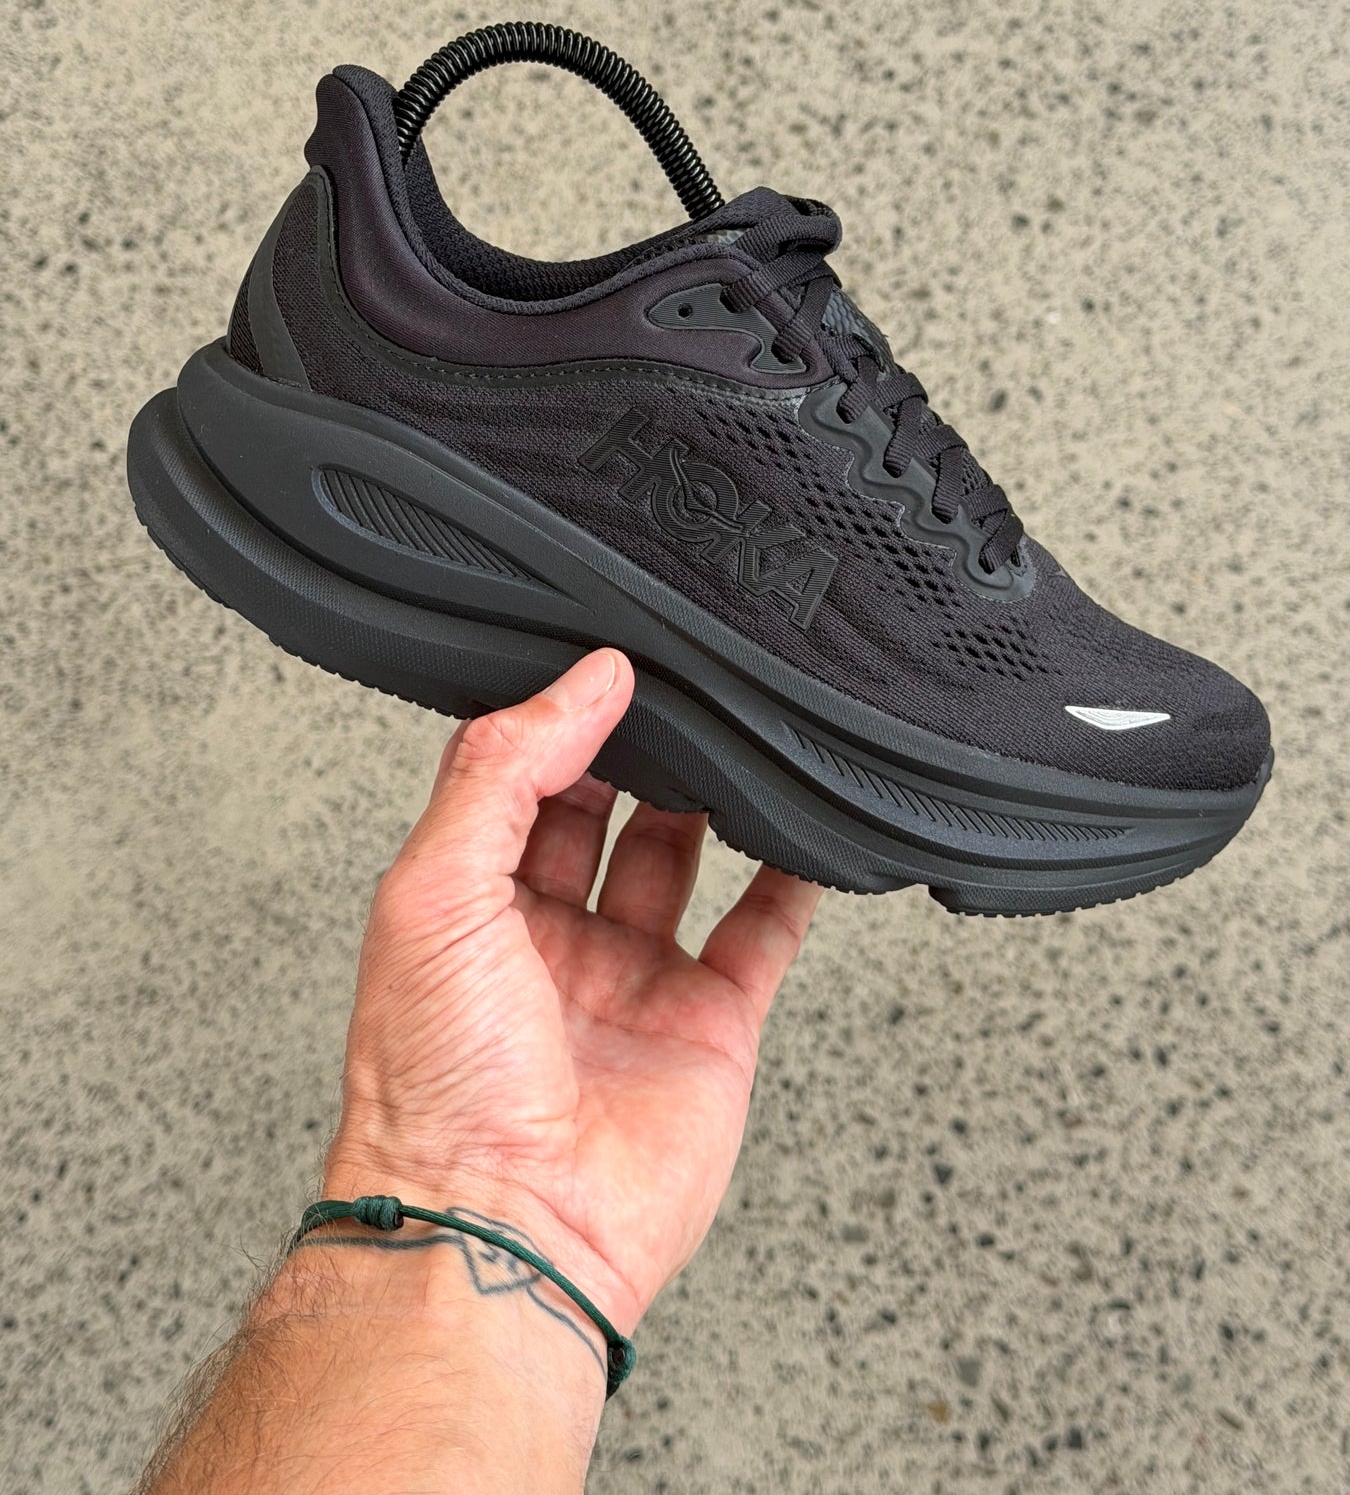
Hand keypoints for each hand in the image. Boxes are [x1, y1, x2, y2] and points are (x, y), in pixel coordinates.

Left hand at [322, 648, 821, 1339]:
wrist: (505, 1228)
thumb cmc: (436, 1086)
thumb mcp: (435, 890)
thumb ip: (502, 773)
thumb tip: (581, 684)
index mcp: (469, 906)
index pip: (516, 781)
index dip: (558, 721)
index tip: (608, 666)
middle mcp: (549, 940)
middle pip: (602, 810)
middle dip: (635, 750)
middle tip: (676, 689)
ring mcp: (632, 982)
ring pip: (680, 859)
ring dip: (708, 799)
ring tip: (735, 736)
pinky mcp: (708, 1029)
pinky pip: (763, 934)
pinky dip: (791, 881)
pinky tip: (804, 831)